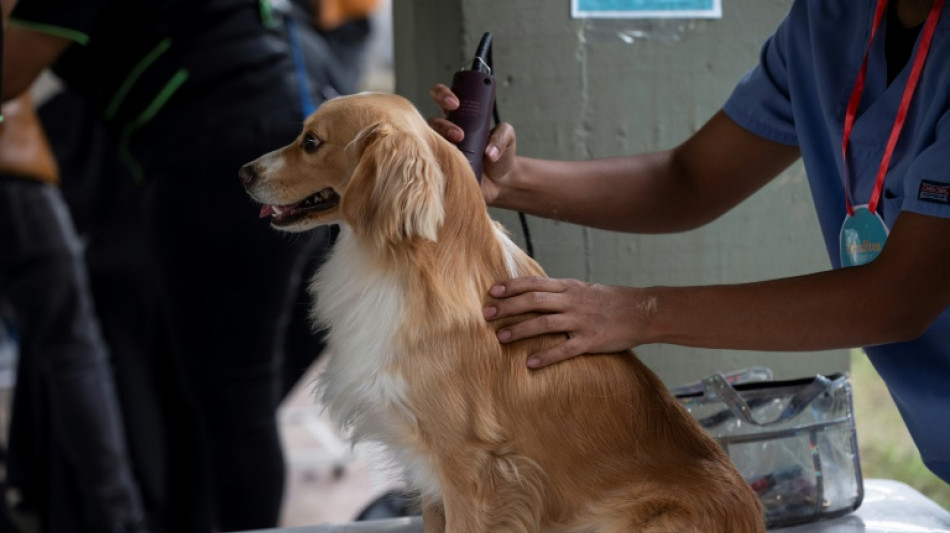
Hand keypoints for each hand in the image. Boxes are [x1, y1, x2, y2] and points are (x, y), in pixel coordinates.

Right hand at [427, 83, 516, 204]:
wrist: (500, 183)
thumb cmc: (500, 155)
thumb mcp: (508, 138)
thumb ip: (502, 136)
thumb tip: (489, 152)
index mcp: (460, 119)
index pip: (444, 100)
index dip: (444, 95)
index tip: (455, 103)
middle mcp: (447, 134)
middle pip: (431, 121)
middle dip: (442, 124)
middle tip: (459, 134)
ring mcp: (442, 152)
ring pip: (430, 144)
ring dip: (445, 146)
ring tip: (462, 152)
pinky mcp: (442, 171)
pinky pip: (433, 167)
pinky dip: (441, 165)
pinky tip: (454, 167)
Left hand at [482, 276, 653, 367]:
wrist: (643, 311)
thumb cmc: (611, 300)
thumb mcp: (584, 289)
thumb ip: (561, 291)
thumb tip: (534, 293)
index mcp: (569, 287)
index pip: (534, 283)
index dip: (512, 286)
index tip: (492, 291)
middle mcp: (572, 301)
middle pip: (534, 301)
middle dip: (508, 307)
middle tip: (487, 315)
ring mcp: (581, 321)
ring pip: (545, 324)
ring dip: (521, 330)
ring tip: (501, 337)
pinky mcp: (591, 340)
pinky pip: (565, 350)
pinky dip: (546, 356)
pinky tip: (530, 363)